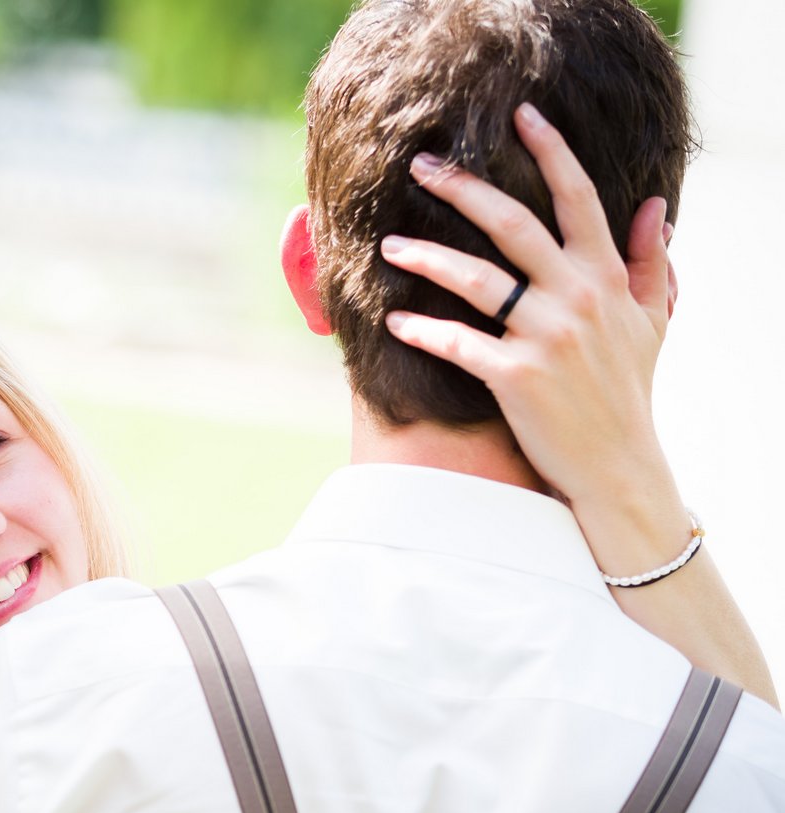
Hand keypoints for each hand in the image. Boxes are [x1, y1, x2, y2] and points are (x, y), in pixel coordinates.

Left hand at [377, 102, 674, 510]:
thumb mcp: (653, 322)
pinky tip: (393, 321)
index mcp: (607, 276)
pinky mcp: (517, 377)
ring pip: (476, 279)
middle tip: (420, 165)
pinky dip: (423, 330)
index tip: (520, 114)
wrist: (617, 465)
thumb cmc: (626, 392)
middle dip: (462, 188)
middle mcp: (578, 297)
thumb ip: (650, 263)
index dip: (551, 150)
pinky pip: (458, 343)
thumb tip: (656, 209)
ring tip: (389, 243)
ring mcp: (547, 337)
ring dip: (427, 256)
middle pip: (512, 224)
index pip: (579, 198)